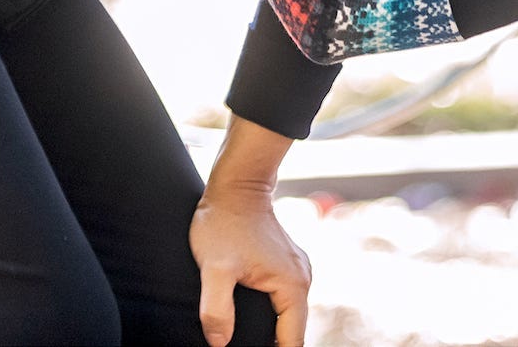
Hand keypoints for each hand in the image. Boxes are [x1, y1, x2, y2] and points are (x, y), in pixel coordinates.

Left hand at [192, 116, 310, 346]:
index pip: (292, 342)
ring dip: (272, 334)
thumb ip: (217, 309)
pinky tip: (251, 325)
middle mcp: (302, 279)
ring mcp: (296, 271)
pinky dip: (272, 318)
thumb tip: (219, 344)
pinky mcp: (285, 265)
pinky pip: (284, 302)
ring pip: (288, 317)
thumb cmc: (224, 223)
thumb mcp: (215, 268)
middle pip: (292, 332)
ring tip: (247, 345)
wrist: (236, 186)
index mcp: (293, 285)